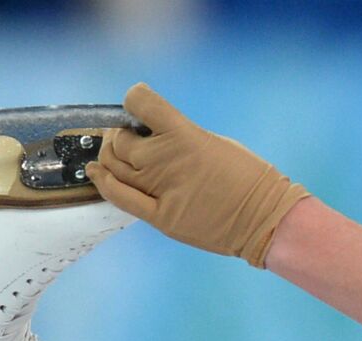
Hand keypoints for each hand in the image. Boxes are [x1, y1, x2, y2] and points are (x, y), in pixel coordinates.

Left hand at [86, 83, 311, 268]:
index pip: (139, 102)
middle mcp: (167, 160)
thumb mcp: (214, 142)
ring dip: (109, 158)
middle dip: (119, 136)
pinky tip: (97, 173)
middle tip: (128, 139)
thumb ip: (179, 137)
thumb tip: (150, 135)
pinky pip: (120, 196)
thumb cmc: (247, 178)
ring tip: (114, 157)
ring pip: (114, 166)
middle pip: (120, 140)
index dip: (133, 100)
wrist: (265, 218)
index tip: (136, 107)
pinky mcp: (161, 217)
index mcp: (184, 134)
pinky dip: (103, 182)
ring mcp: (161, 190)